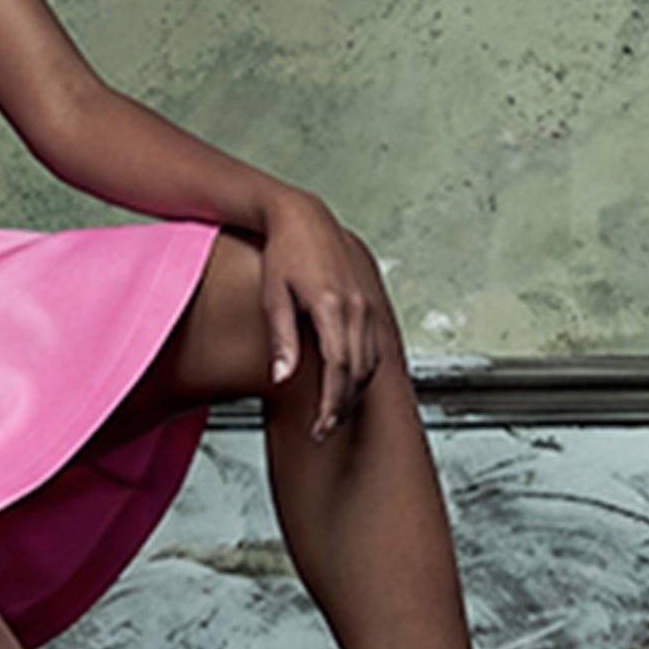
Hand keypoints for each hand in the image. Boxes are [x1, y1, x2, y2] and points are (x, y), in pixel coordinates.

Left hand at [258, 187, 392, 439]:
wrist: (305, 218)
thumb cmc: (285, 254)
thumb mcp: (273, 296)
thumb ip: (281, 339)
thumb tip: (281, 377)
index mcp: (332, 306)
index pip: (338, 368)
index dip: (331, 403)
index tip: (320, 427)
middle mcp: (357, 307)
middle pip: (358, 371)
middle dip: (343, 406)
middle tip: (323, 430)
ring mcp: (368, 305)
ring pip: (371, 362)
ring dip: (355, 393)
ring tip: (334, 414)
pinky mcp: (371, 303)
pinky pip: (375, 347)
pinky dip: (364, 372)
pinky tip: (350, 385)